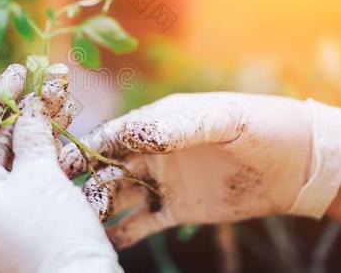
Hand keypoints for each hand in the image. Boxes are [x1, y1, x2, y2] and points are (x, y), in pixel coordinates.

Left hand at [0, 64, 121, 272]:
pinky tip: (60, 135)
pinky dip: (39, 159)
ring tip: (60, 102)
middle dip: (22, 112)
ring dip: (35, 133)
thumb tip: (31, 107)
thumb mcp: (41, 175)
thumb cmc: (53, 232)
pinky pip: (23, 182)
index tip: (21, 72)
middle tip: (46, 84)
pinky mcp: (16, 226)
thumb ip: (32, 134)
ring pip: (11, 162)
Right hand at [60, 92, 340, 248]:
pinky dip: (123, 231)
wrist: (297, 163)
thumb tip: (134, 133)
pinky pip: (141, 221)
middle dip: (87, 182)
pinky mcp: (175, 209)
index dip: (87, 148)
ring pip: (120, 195)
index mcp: (158, 123)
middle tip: (66, 201)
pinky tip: (105, 240)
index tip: (63, 163)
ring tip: (83, 224)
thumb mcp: (221, 119)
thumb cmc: (259, 127)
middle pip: (109, 168)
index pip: (114, 135)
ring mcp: (162, 181)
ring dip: (100, 208)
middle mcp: (153, 152)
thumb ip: (177, 125)